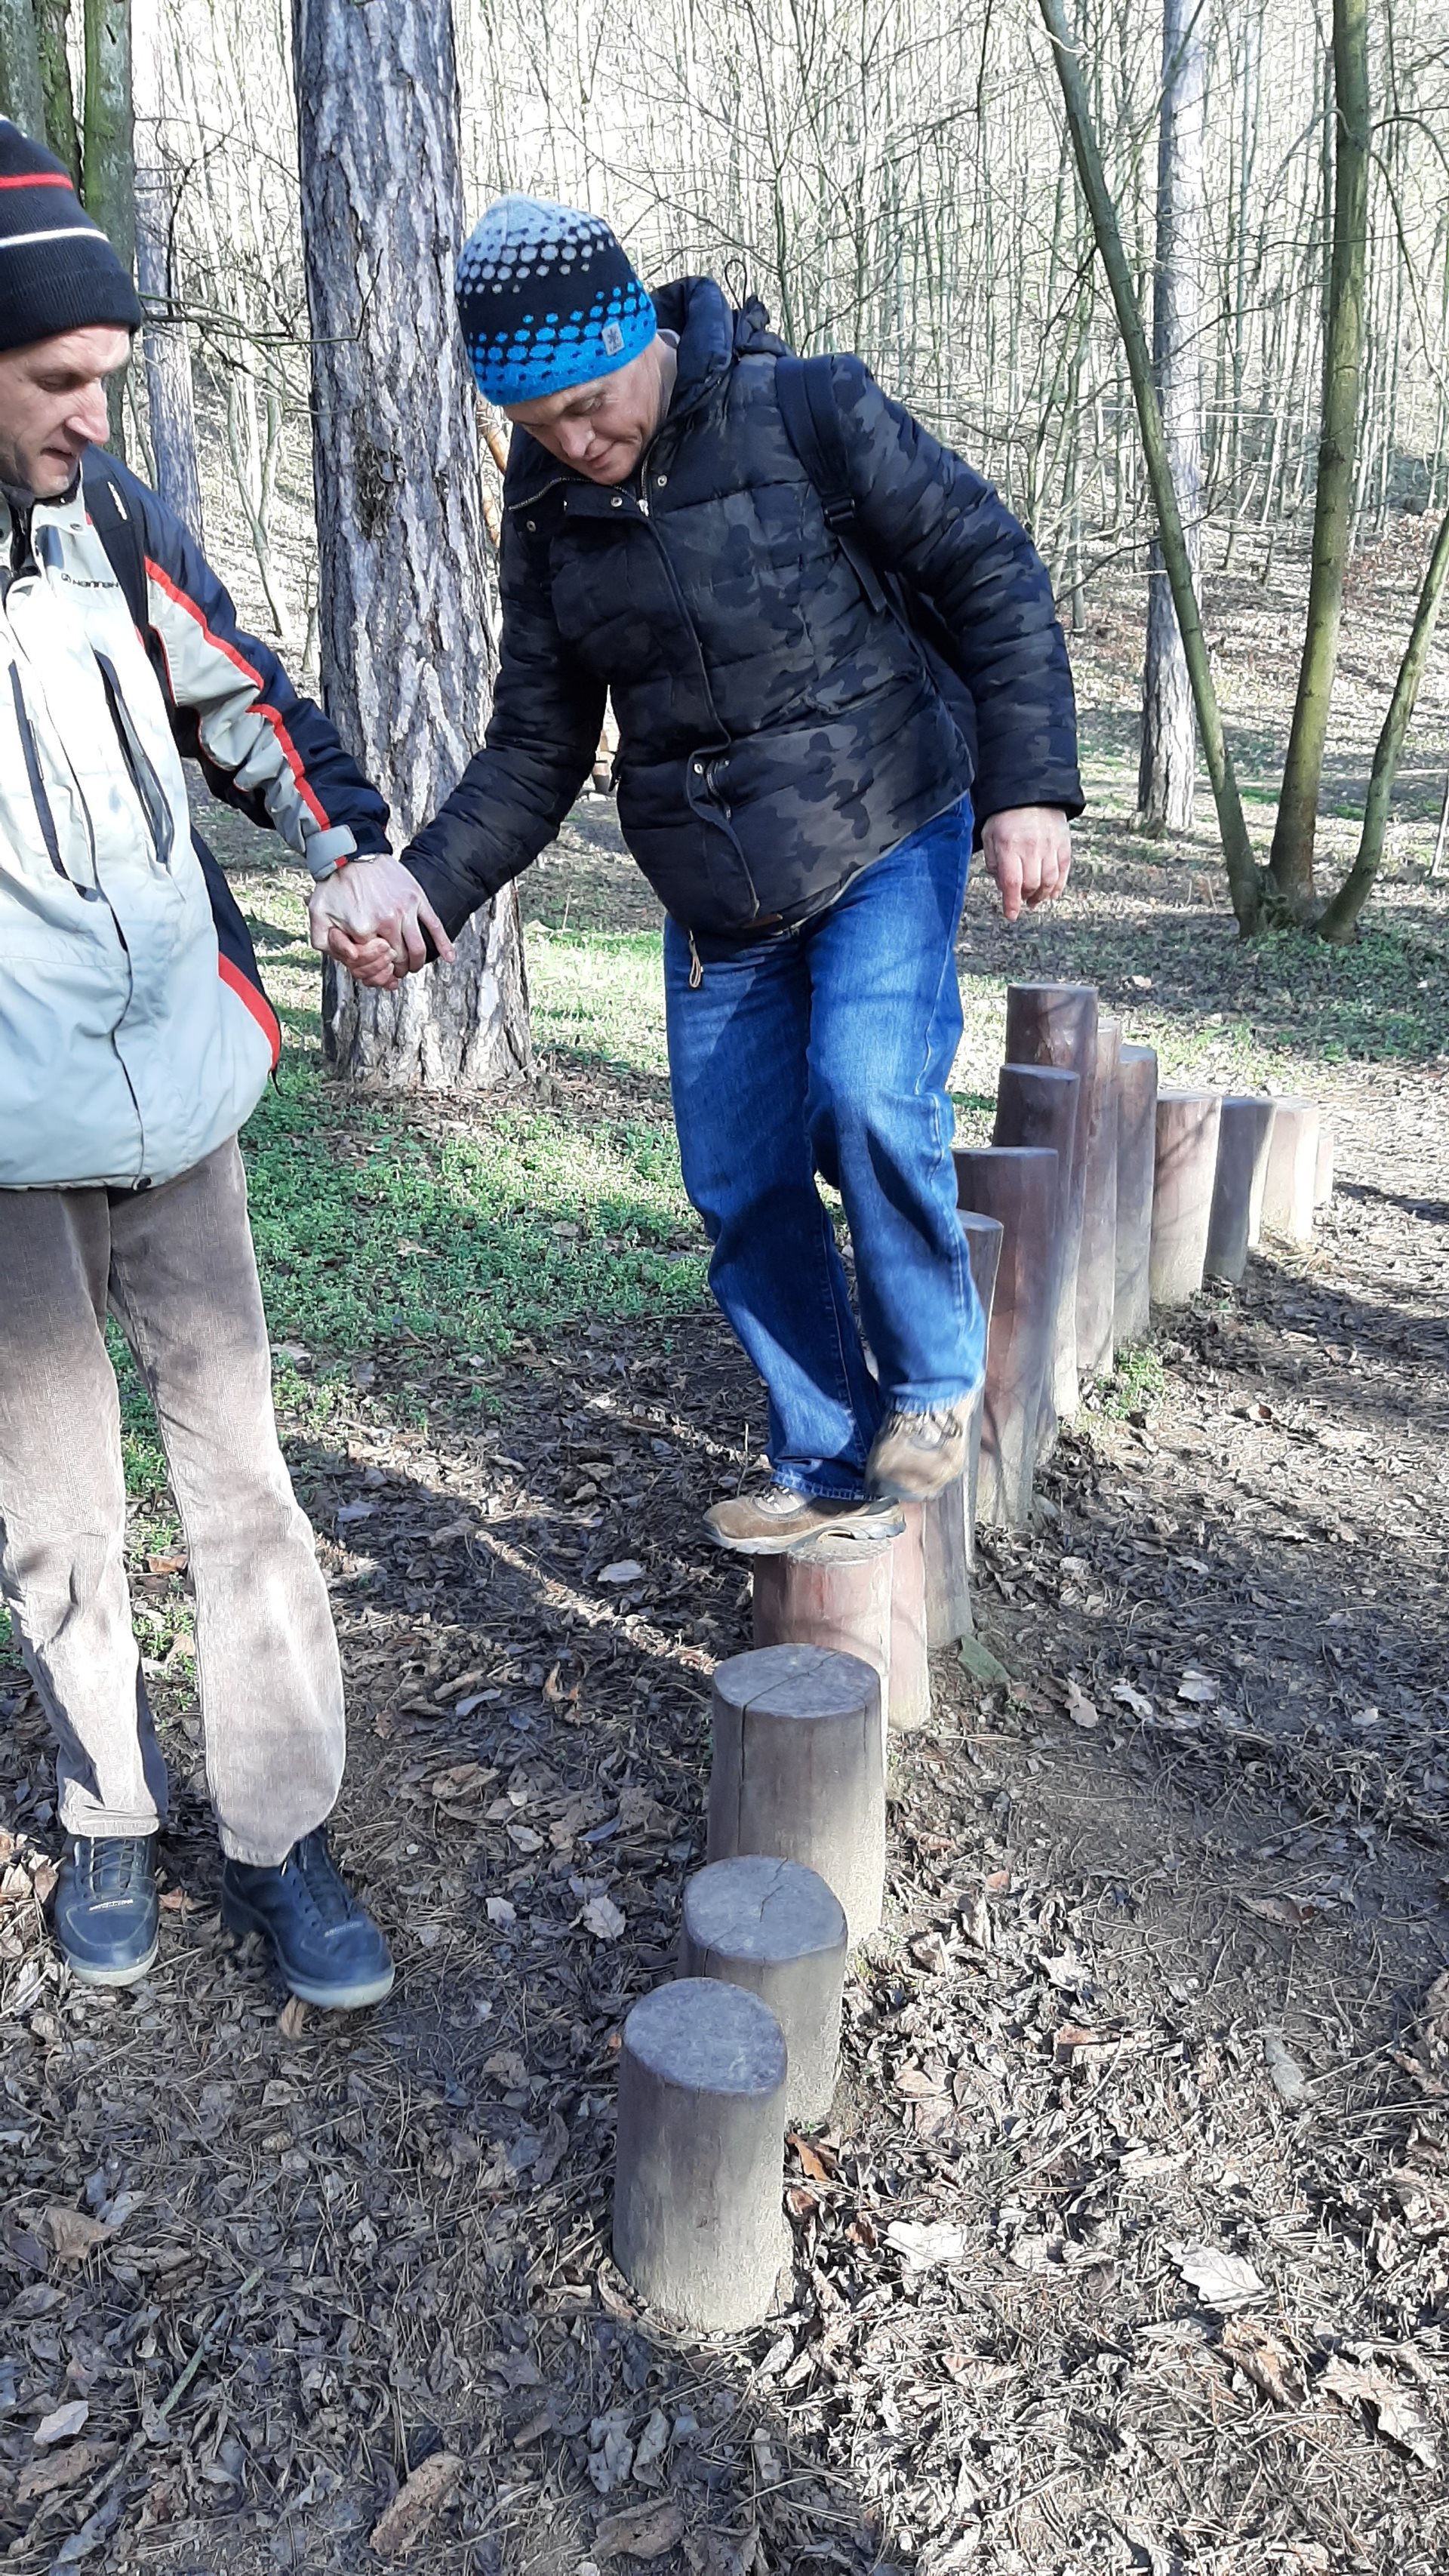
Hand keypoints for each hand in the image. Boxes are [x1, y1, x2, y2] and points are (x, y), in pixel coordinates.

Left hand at [308, 855, 456, 989]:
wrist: (351, 852)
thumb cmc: (334, 884)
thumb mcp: (318, 915)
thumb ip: (325, 942)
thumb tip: (347, 961)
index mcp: (364, 928)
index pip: (375, 962)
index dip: (375, 969)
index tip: (375, 968)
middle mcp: (387, 921)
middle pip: (399, 958)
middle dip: (398, 970)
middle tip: (396, 971)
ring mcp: (405, 910)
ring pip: (418, 948)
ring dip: (416, 964)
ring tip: (412, 967)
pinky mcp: (417, 898)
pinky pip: (435, 926)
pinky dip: (444, 945)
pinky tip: (450, 958)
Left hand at [981, 807, 1071, 923]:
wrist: (1031, 791)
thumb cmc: (1005, 815)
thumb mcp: (989, 836)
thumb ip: (993, 862)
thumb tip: (1003, 886)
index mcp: (1009, 845)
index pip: (1012, 882)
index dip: (1012, 903)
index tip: (1011, 915)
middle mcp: (1032, 847)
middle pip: (1032, 885)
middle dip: (1026, 898)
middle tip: (1022, 900)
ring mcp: (1050, 845)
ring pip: (1050, 881)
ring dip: (1042, 895)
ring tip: (1036, 899)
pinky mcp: (1064, 843)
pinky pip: (1064, 870)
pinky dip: (1059, 885)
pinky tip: (1052, 893)